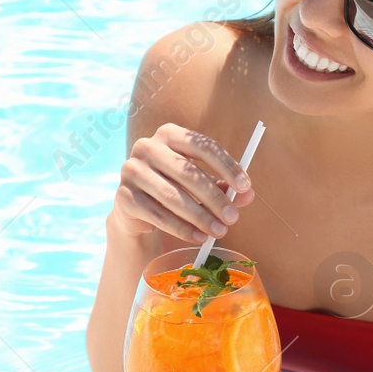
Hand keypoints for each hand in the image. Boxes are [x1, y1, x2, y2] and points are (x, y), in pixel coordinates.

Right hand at [111, 123, 254, 242]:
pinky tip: (198, 237)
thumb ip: (224, 186)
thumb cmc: (175, 187)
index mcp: (169, 134)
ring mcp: (132, 170)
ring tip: (220, 231)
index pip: (203, 146)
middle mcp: (147, 147)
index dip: (227, 166)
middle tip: (233, 217)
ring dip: (200, 217)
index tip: (245, 187)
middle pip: (188, 172)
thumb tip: (248, 194)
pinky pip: (158, 215)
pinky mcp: (124, 196)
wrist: (137, 207)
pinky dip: (181, 228)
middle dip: (215, 197)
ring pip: (173, 196)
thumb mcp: (201, 184)